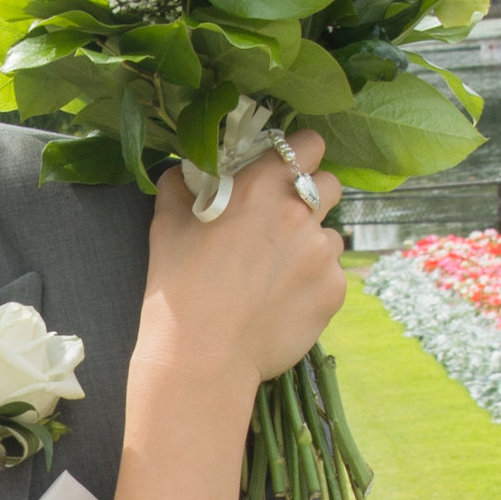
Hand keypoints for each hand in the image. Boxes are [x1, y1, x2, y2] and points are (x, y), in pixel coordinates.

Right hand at [139, 132, 342, 392]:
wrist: (201, 356)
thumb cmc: (177, 287)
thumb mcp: (167, 222)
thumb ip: (182, 183)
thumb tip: (187, 170)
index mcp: (262, 184)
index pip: (309, 143)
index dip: (300, 154)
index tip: (287, 169)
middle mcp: (300, 211)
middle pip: (330, 184)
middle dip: (312, 196)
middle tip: (283, 222)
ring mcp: (322, 252)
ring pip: (331, 235)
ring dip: (312, 244)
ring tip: (277, 272)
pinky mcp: (334, 290)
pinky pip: (331, 276)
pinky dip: (313, 284)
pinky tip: (282, 301)